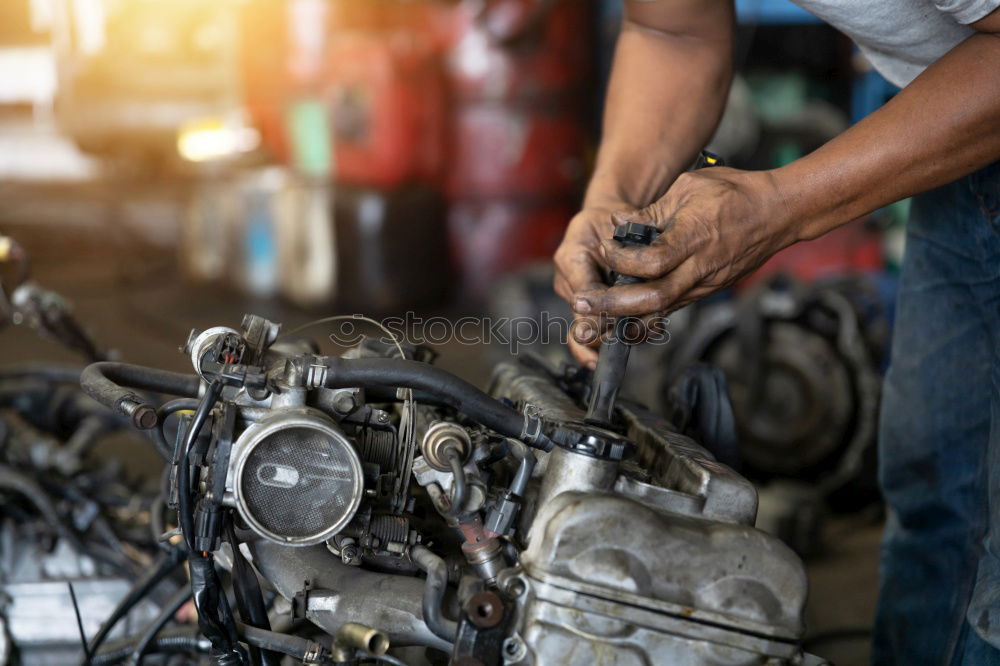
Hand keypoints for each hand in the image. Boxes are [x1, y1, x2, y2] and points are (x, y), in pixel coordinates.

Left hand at [558, 168, 793, 364]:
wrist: (779, 212)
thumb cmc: (734, 192)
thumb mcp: (688, 186)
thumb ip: (652, 212)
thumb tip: (618, 224)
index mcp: (694, 237)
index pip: (651, 262)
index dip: (621, 260)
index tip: (603, 249)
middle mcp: (700, 268)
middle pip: (653, 298)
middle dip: (613, 305)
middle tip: (583, 304)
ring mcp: (706, 283)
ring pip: (662, 310)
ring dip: (626, 316)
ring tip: (596, 315)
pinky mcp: (708, 290)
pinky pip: (673, 306)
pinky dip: (646, 311)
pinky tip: (622, 311)